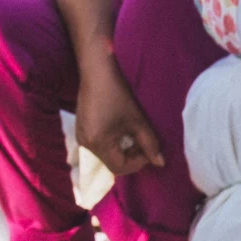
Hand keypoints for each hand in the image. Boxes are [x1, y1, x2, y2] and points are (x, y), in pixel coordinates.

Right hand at [75, 60, 163, 178]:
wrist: (97, 72)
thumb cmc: (118, 95)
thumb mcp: (138, 121)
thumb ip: (150, 144)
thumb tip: (160, 163)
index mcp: (98, 143)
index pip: (119, 167)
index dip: (138, 163)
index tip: (149, 149)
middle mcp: (85, 144)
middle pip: (111, 162)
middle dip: (131, 156)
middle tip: (143, 143)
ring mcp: (80, 136)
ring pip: (105, 154)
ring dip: (122, 150)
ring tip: (133, 136)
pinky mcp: (81, 129)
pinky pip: (98, 145)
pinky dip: (112, 143)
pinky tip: (120, 130)